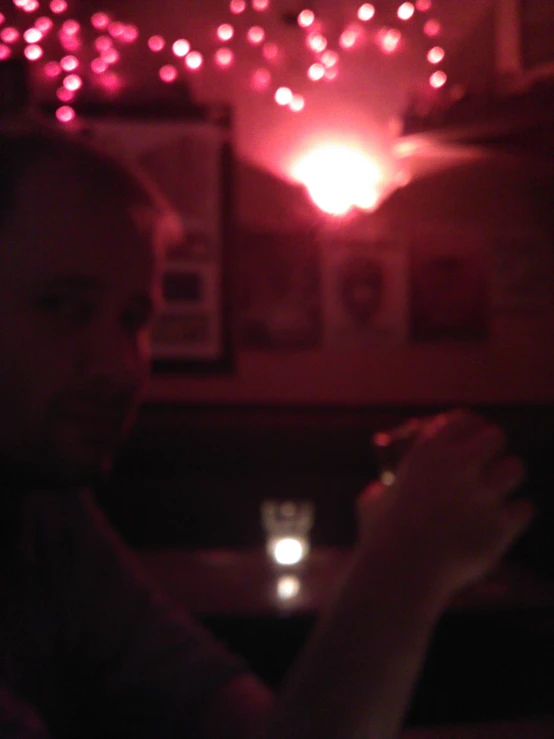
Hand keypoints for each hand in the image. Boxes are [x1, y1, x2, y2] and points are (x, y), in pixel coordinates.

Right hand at [357, 410, 534, 596]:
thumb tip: (382, 489)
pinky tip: (505, 520)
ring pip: (516, 468)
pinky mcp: (500, 525)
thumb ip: (384, 488)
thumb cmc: (381, 536)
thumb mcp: (372, 500)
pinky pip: (524, 508)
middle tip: (487, 466)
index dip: (471, 429)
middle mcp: (459, 466)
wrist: (401, 573)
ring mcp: (483, 495)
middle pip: (496, 436)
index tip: (471, 439)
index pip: (464, 419)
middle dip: (493, 449)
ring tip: (496, 493)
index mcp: (428, 452)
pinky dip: (515, 514)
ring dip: (507, 478)